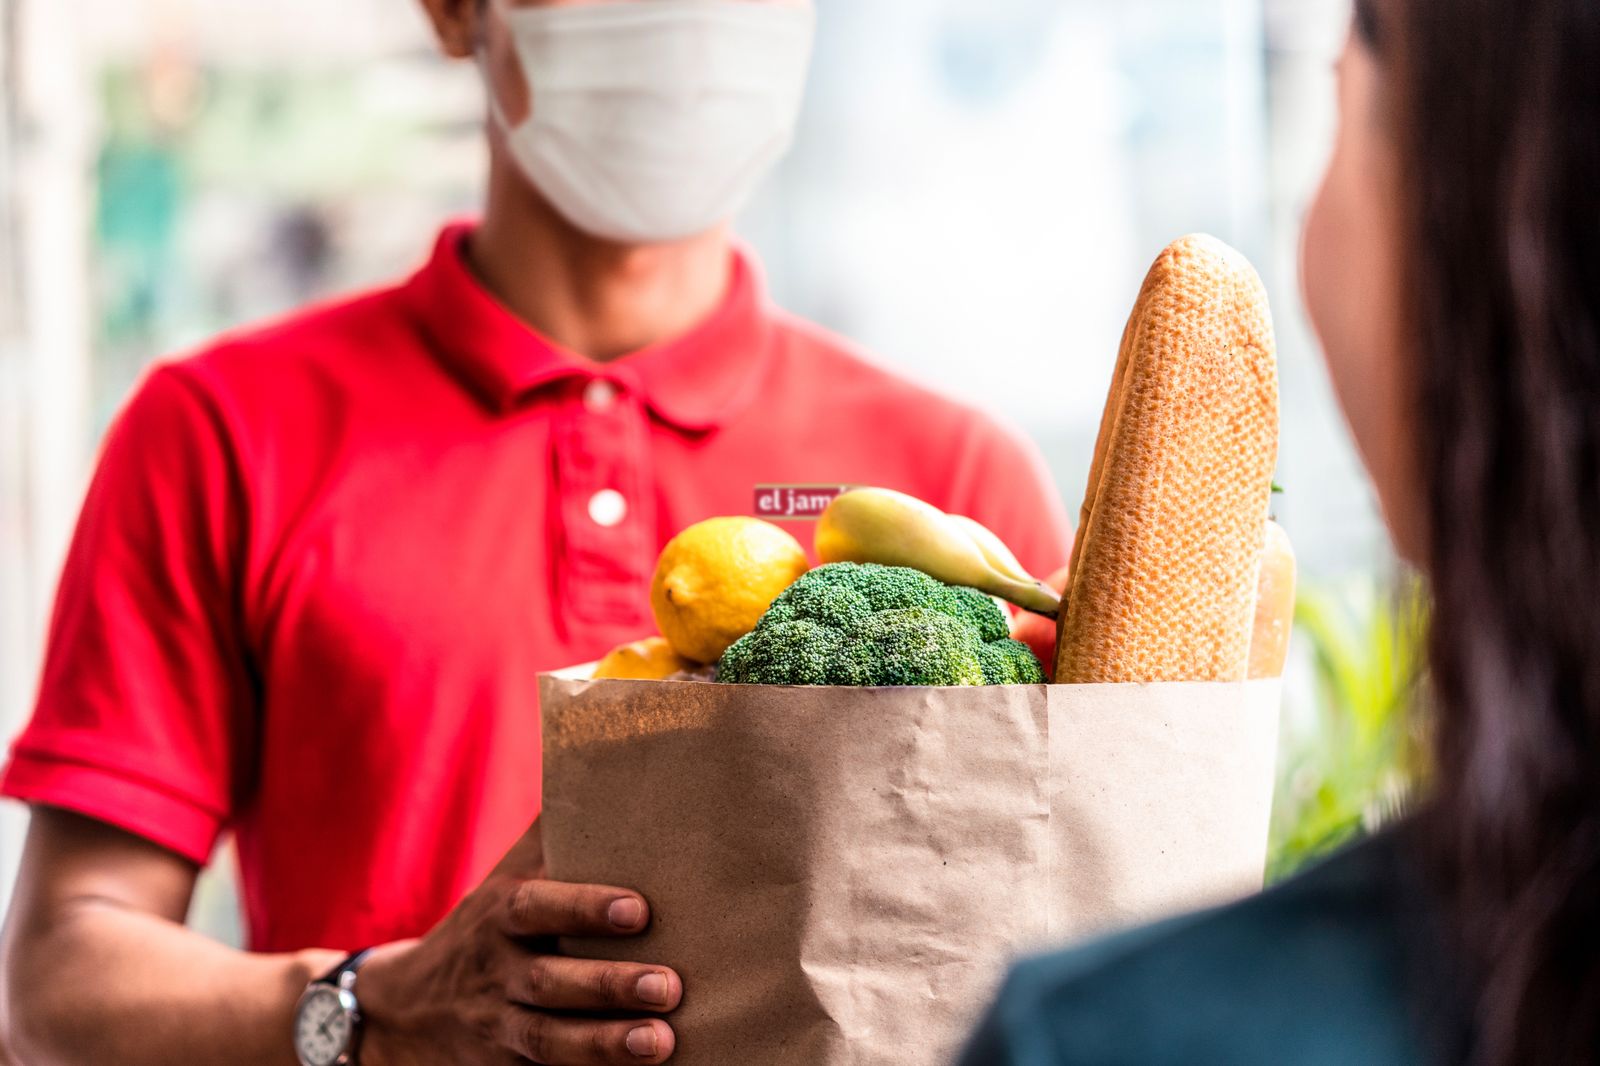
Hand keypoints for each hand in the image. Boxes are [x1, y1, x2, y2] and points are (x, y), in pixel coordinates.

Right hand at [358, 818, 680, 1064]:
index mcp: (502, 912)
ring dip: (605, 1044)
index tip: (639, 909)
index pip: (539, 907)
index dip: (586, 907)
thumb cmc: (487, 925)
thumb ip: (556, 832)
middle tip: (669, 986)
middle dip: (607, 985)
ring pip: (549, 1038)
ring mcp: (497, 1024)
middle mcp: (496, 969)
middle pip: (549, 981)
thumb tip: (611, 763)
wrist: (404, 1007)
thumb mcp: (510, 874)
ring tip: (660, 1041)